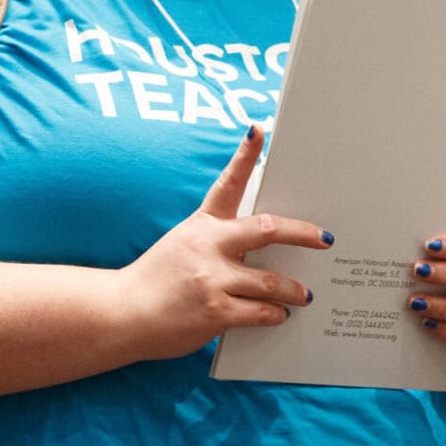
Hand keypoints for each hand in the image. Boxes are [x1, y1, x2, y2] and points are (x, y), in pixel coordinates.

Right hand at [115, 124, 325, 362]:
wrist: (121, 315)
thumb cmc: (152, 283)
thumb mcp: (181, 247)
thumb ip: (215, 244)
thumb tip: (254, 250)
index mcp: (201, 226)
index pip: (226, 183)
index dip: (244, 156)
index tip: (258, 131)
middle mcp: (208, 246)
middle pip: (267, 230)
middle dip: (302, 233)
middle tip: (324, 239)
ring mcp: (212, 279)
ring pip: (271, 281)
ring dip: (294, 290)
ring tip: (305, 294)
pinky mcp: (216, 311)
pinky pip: (260, 312)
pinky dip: (275, 314)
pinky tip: (280, 315)